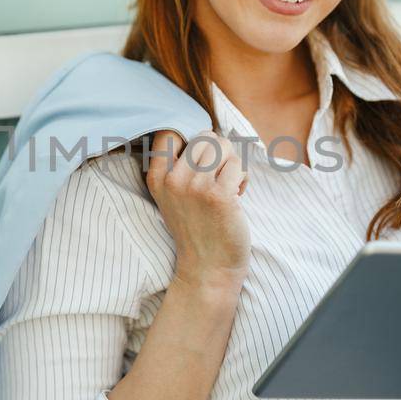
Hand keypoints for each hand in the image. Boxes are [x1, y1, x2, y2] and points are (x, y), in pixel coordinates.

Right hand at [141, 129, 250, 292]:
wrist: (209, 268)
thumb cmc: (198, 228)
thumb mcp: (174, 196)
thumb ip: (181, 166)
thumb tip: (209, 131)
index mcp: (157, 178)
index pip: (169, 133)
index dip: (190, 138)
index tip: (200, 158)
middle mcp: (172, 180)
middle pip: (204, 136)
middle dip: (219, 153)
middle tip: (220, 177)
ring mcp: (195, 187)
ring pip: (223, 146)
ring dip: (233, 163)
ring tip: (229, 185)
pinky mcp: (219, 195)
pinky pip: (238, 164)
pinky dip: (243, 177)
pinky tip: (238, 195)